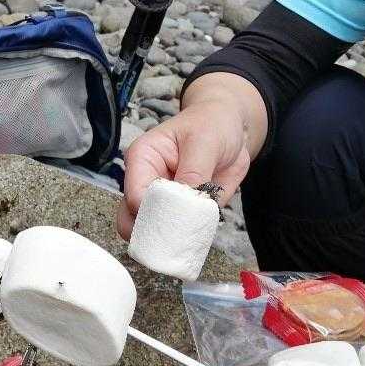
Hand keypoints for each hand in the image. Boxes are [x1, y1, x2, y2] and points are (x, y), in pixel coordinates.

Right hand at [118, 74, 256, 238]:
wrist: (232, 129)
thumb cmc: (212, 125)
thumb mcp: (205, 141)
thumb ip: (194, 171)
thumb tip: (186, 203)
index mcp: (142, 159)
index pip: (136, 196)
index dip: (154, 213)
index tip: (181, 219)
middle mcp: (145, 182)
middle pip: (133, 220)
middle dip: (155, 234)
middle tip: (181, 239)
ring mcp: (162, 200)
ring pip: (153, 233)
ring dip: (172, 240)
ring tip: (192, 239)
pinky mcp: (181, 212)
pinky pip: (180, 235)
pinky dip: (189, 239)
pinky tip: (200, 236)